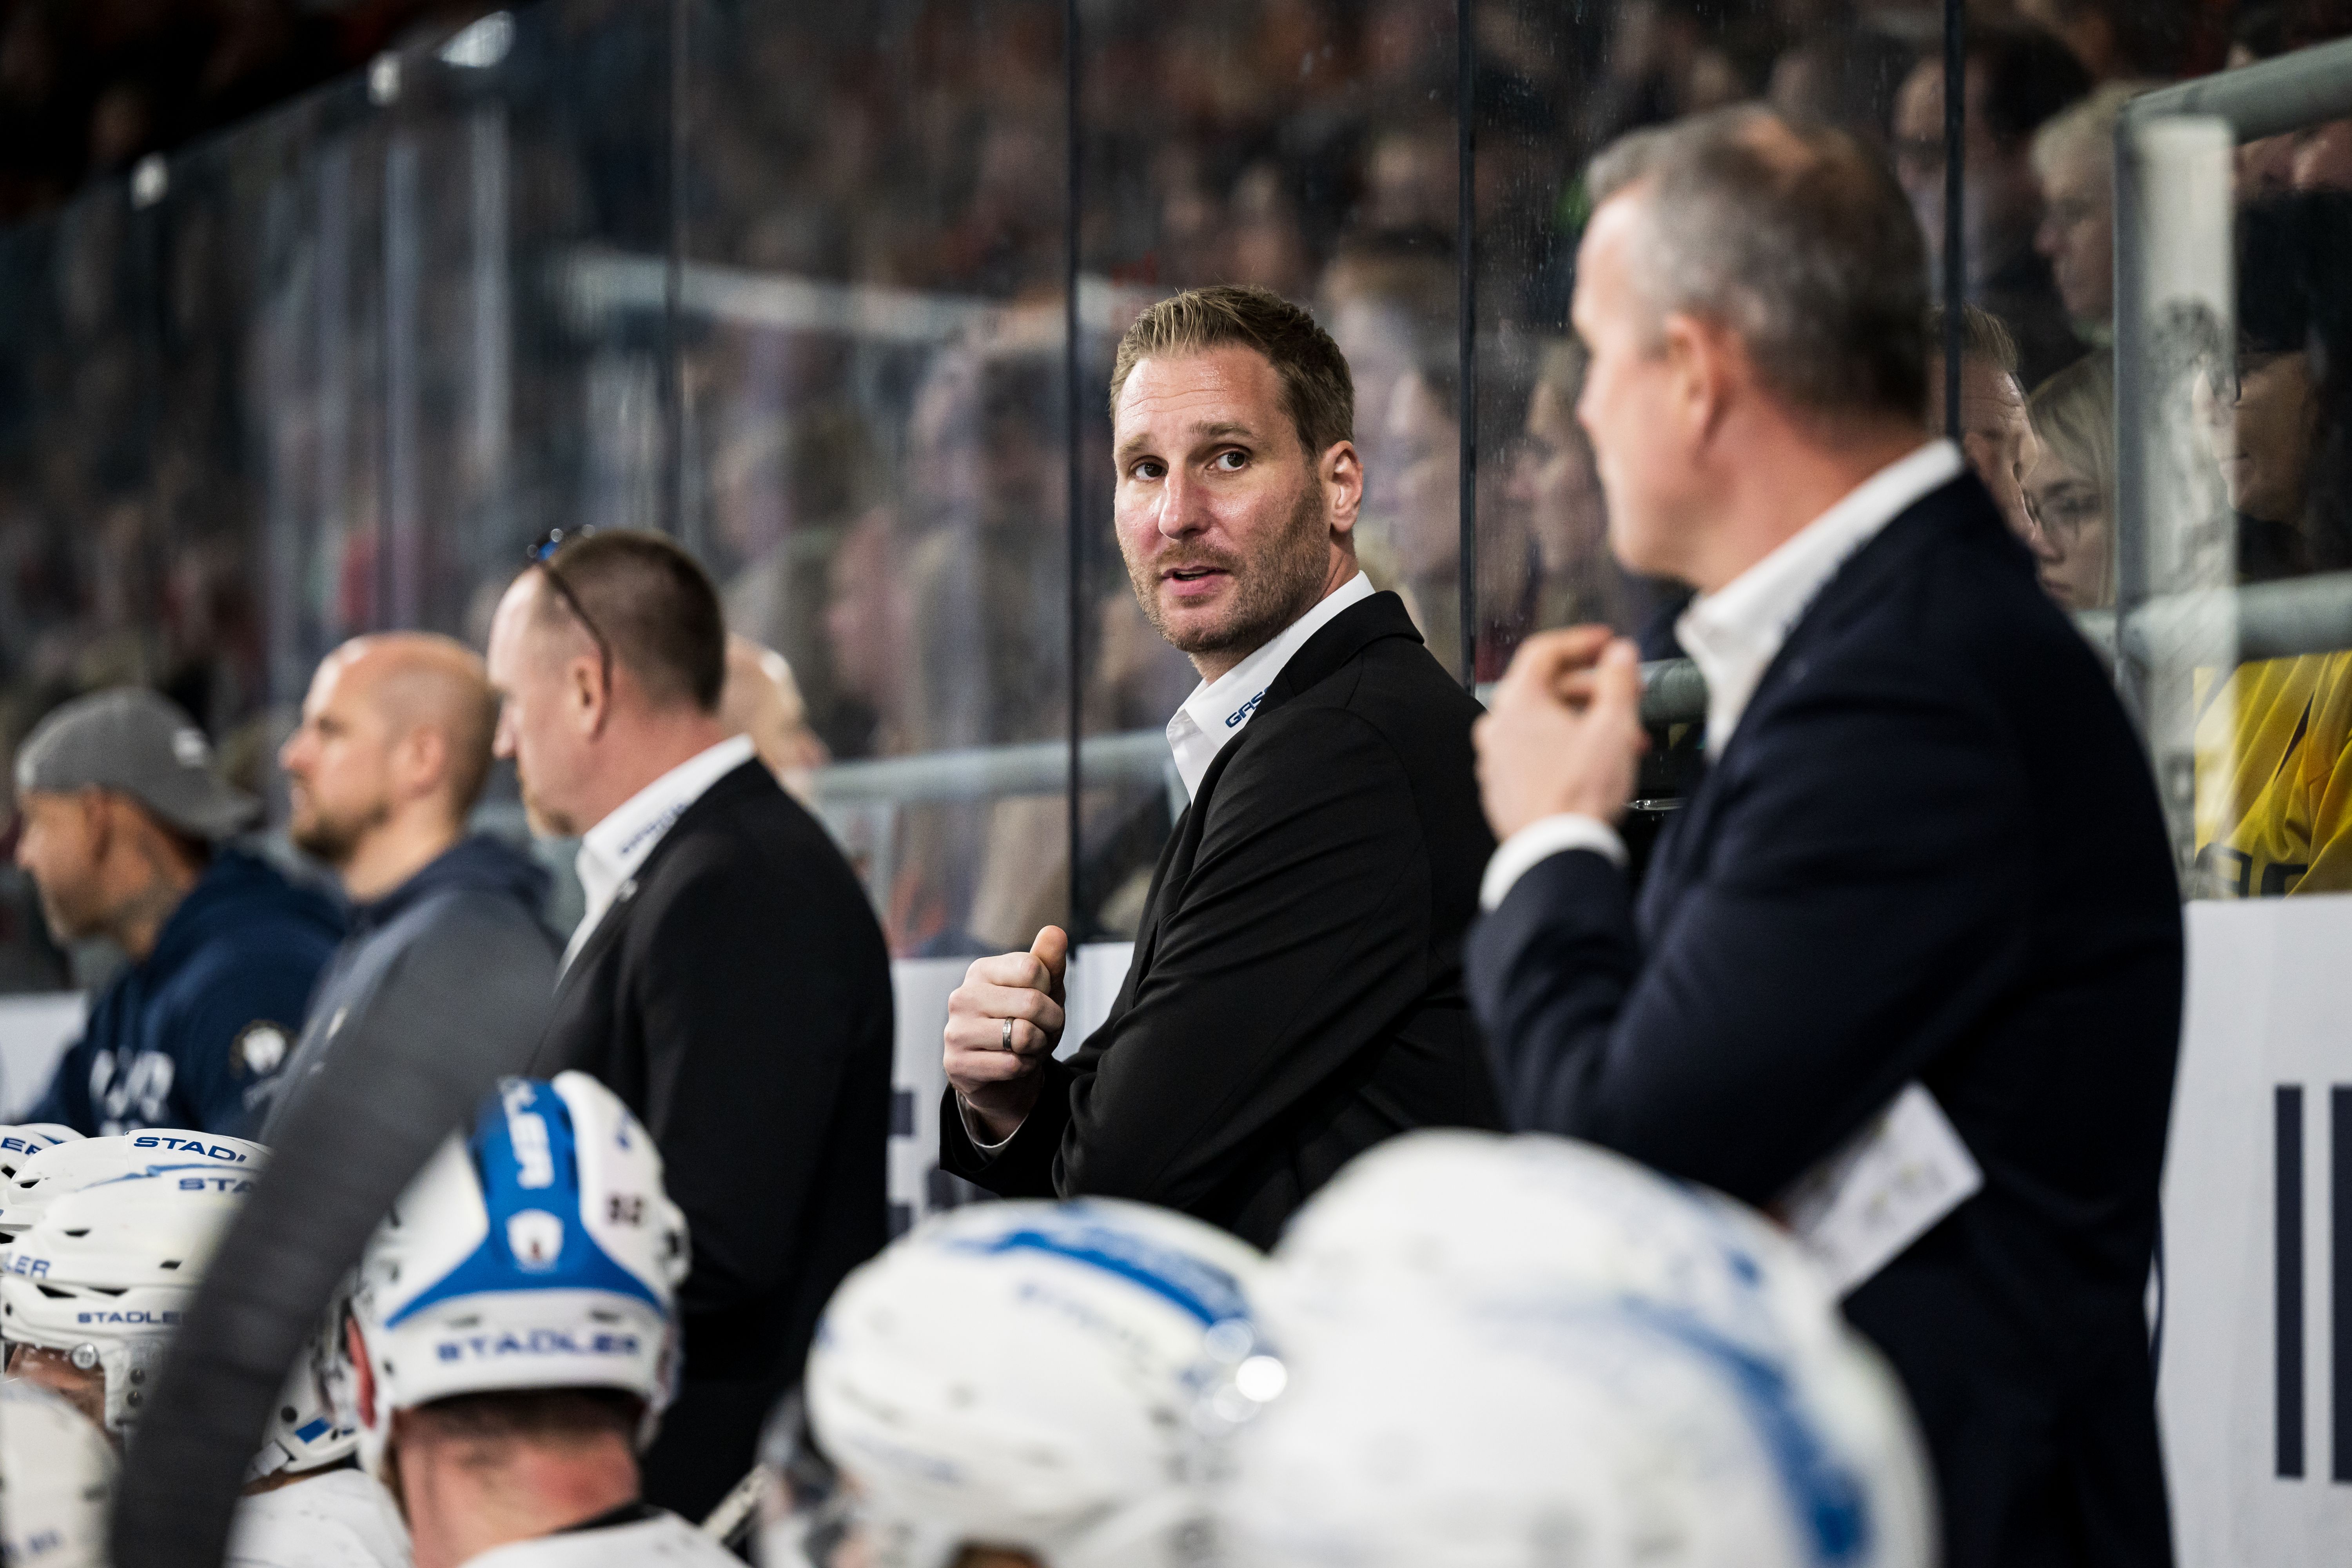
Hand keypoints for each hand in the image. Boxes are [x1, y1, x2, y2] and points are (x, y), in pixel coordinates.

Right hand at [944, 925, 1069, 1142]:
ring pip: (1023, 1036)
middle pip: (1032, 1002)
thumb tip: (1055, 931)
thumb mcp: (1042, 990)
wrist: (1002, 1073)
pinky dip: (1024, 1067)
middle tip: (1043, 1028)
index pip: (1033, 968)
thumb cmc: (1023, 1023)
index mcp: (981, 970)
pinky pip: (1012, 1065)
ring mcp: (956, 1030)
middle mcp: (962, 996)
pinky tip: (1014, 1063)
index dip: (1049, 989)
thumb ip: (1049, 961)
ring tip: (1028, 1046)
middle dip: (1051, 1021)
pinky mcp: (957, 1063)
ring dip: (1038, 1046)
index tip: (1043, 999)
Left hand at [1474, 626, 1647, 840]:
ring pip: (1542, 725)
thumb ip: (1619, 681)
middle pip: (1545, 689)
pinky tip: (1592, 764)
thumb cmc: (1580, 794)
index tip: (1604, 643)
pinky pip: (1533, 755)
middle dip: (1592, 691)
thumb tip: (1620, 655)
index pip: (1543, 651)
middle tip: (1624, 696)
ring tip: (1620, 739)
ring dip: (1582, 723)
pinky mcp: (1502, 788)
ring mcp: (1495, 760)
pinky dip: (1562, 749)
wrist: (1556, 852)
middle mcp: (1498, 728)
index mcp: (1518, 703)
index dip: (1579, 641)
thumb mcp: (1614, 725)